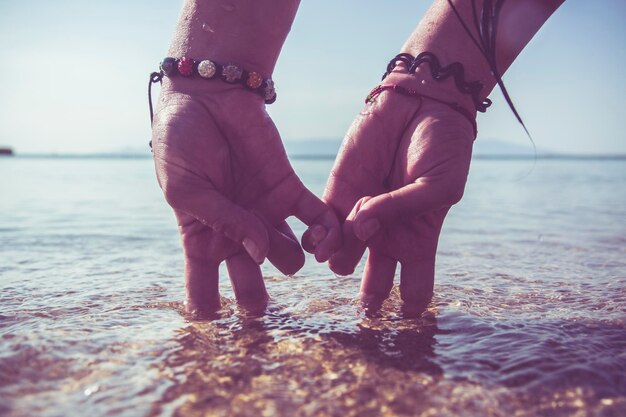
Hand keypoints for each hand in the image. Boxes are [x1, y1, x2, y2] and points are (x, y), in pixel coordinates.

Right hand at [151, 80, 340, 315]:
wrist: (208, 97)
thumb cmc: (182, 143)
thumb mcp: (187, 188)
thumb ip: (222, 222)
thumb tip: (257, 252)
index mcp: (202, 236)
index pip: (203, 285)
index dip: (207, 307)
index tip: (212, 324)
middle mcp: (236, 232)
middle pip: (251, 280)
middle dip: (256, 299)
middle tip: (258, 308)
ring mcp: (265, 213)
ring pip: (289, 258)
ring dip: (293, 260)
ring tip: (291, 249)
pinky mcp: (290, 191)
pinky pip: (315, 221)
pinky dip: (325, 231)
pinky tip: (324, 236)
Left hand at [324, 76, 473, 313]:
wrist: (421, 105)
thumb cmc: (442, 149)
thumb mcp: (438, 186)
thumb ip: (402, 211)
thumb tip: (362, 228)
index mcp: (419, 241)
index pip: (413, 289)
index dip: (407, 309)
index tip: (401, 318)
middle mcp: (388, 236)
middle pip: (373, 284)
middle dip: (367, 300)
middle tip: (364, 307)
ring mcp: (361, 218)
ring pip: (342, 260)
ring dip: (341, 258)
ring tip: (350, 238)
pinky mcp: (337, 194)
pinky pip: (323, 228)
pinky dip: (321, 235)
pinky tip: (323, 233)